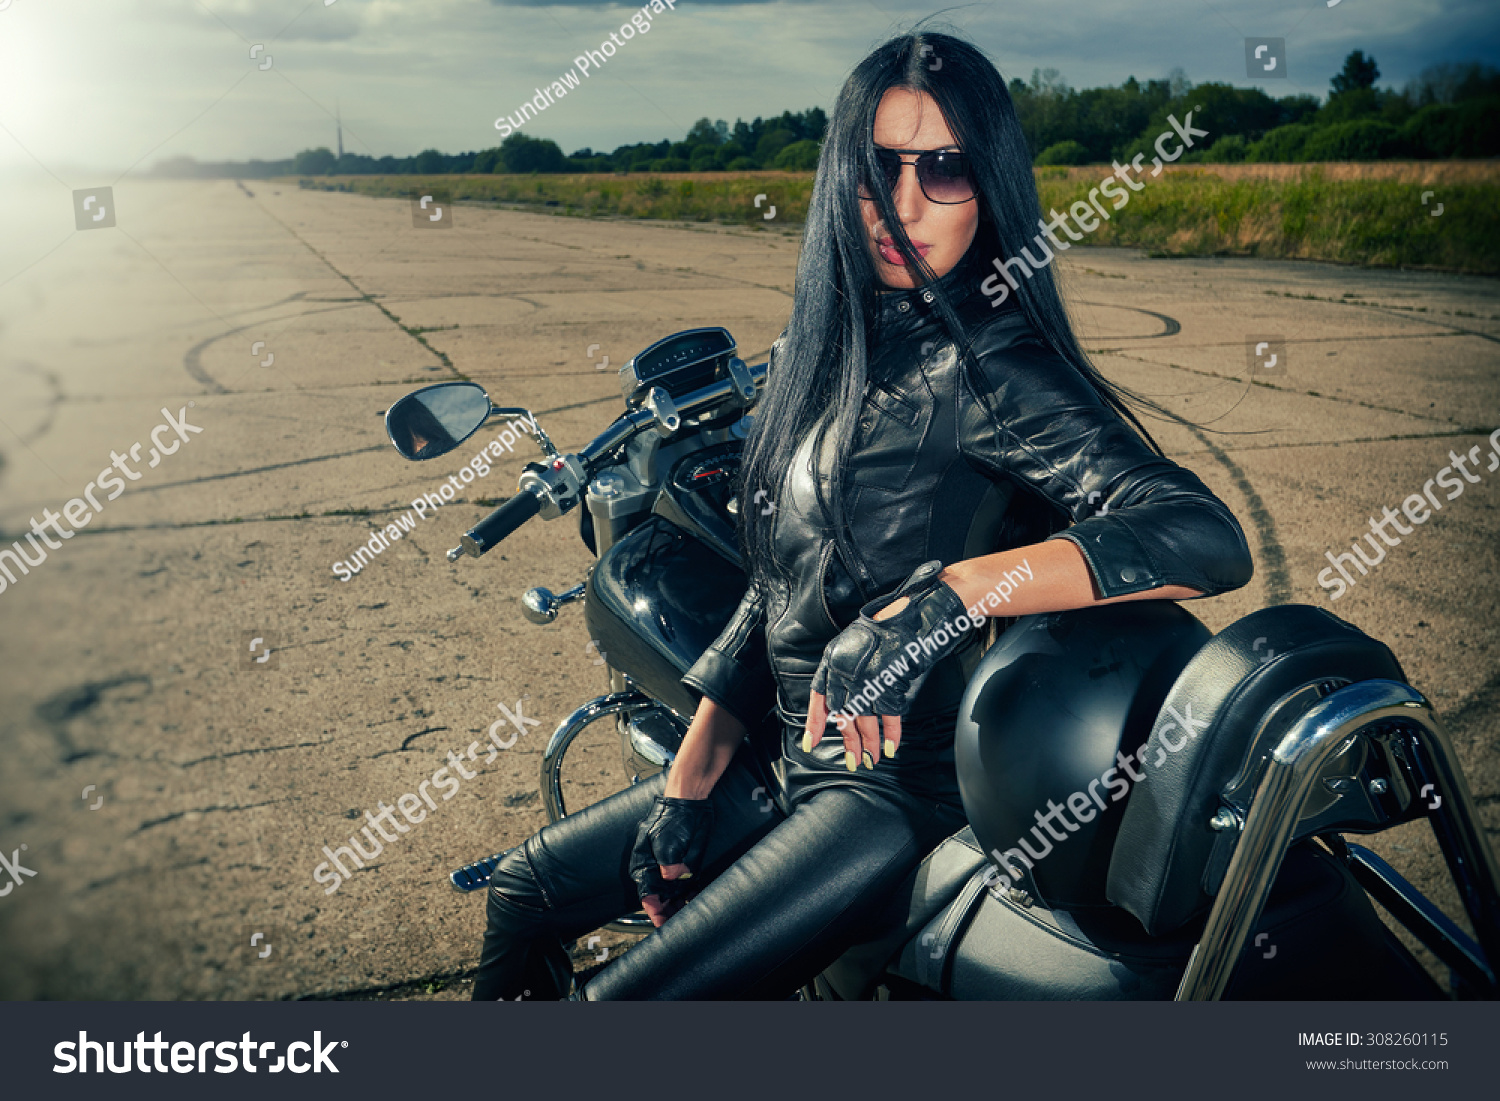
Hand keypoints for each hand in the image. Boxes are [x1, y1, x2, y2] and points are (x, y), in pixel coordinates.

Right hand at [629, 795, 712, 927]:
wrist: (690, 803)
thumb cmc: (670, 817)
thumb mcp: (665, 839)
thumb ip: (668, 862)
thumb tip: (673, 878)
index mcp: (644, 866)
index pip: (648, 897)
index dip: (656, 913)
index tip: (664, 924)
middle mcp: (658, 872)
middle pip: (662, 902)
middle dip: (670, 915)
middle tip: (682, 926)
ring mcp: (673, 871)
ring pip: (675, 899)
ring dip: (682, 910)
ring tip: (692, 921)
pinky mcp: (688, 868)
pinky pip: (689, 890)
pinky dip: (694, 900)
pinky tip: (700, 907)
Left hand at [804, 560, 976, 769]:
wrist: (909, 617)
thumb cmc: (881, 631)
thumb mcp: (851, 647)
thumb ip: (842, 673)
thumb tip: (839, 704)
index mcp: (833, 661)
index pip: (820, 697)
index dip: (815, 722)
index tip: (810, 743)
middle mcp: (846, 672)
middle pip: (843, 715)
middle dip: (849, 741)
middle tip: (853, 760)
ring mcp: (868, 679)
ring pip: (864, 720)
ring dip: (868, 743)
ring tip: (871, 759)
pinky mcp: (890, 683)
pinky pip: (888, 716)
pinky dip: (890, 734)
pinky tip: (890, 747)